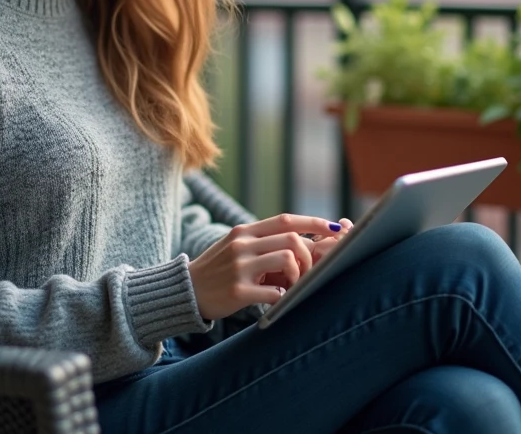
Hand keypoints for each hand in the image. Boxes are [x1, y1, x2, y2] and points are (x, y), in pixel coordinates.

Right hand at [187, 214, 346, 319]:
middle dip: (308, 255)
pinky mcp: (238, 291)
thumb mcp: (235, 246)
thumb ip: (261, 240)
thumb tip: (299, 240)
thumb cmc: (217, 269)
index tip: (334, 228)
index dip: (313, 223)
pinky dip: (283, 297)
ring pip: (286, 259)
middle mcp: (242, 244)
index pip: (285, 220)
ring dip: (298, 274)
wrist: (186, 290)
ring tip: (292, 285)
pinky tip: (278, 300)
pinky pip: (274, 292)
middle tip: (308, 270)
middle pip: (291, 239)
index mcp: (244, 231)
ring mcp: (240, 267)